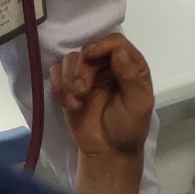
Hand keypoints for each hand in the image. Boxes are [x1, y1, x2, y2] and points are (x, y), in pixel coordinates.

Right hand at [50, 33, 153, 159]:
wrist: (107, 151)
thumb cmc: (128, 128)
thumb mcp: (137, 104)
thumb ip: (130, 76)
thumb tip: (117, 50)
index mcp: (130, 65)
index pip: (115, 42)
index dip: (101, 45)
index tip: (90, 56)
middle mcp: (108, 65)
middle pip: (89, 49)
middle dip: (83, 68)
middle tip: (82, 91)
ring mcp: (88, 75)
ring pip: (71, 59)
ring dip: (70, 79)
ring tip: (76, 102)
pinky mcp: (69, 86)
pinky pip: (57, 72)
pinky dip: (59, 86)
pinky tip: (69, 104)